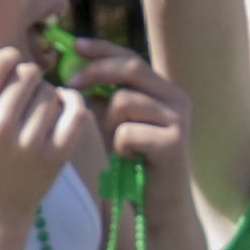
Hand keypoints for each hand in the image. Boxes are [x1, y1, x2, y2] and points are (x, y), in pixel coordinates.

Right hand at [0, 47, 88, 221]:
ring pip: (51, 93)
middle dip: (28, 79)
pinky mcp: (55, 157)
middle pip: (29, 74)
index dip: (8, 59)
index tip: (10, 70)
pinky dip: (74, 103)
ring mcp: (28, 144)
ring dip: (47, 96)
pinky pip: (76, 112)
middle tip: (23, 95)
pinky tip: (65, 105)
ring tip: (35, 111)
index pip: (0, 62)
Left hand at [60, 39, 192, 177]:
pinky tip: (130, 160)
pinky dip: (118, 147)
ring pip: (124, 102)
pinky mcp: (174, 143)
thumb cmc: (133, 162)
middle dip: (95, 72)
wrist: (160, 205)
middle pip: (131, 68)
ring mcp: (179, 120)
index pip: (131, 58)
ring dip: (108, 123)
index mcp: (164, 91)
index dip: (103, 49)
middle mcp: (177, 99)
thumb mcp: (114, 124)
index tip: (74, 45)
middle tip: (70, 83)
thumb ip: (103, 98)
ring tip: (119, 145)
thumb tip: (75, 71)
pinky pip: (127, 132)